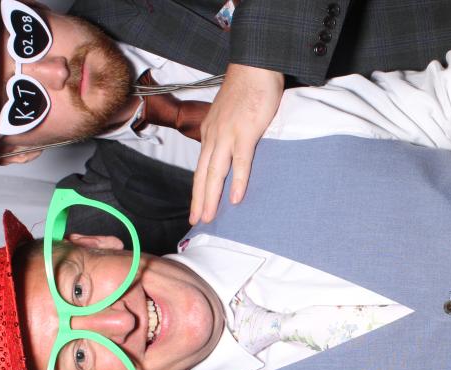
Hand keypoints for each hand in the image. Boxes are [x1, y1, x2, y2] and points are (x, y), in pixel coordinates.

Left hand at [189, 63, 284, 223]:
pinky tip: (235, 198)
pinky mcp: (245, 132)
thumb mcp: (231, 114)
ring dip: (210, 197)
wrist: (254, 66)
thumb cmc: (246, 89)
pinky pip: (240, 162)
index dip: (198, 189)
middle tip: (196, 221)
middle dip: (198, 200)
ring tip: (208, 217)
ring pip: (215, 172)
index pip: (201, 166)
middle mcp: (214, 136)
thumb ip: (230, 133)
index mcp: (210, 132)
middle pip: (203, 174)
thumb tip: (235, 151)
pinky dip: (238, 181)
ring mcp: (228, 134)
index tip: (197, 207)